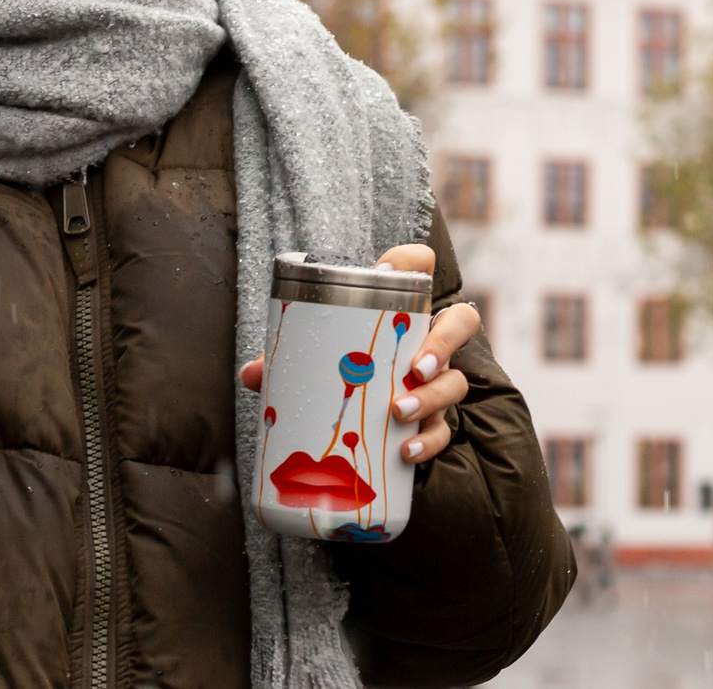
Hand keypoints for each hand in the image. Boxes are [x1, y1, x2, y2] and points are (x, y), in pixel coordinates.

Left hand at [237, 243, 478, 465]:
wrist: (353, 421)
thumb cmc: (335, 370)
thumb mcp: (310, 360)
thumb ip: (284, 363)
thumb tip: (251, 376)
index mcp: (399, 310)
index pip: (418, 266)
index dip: (408, 262)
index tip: (382, 273)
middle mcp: (427, 339)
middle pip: (461, 322)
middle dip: (443, 344)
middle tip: (414, 368)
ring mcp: (436, 379)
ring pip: (456, 380)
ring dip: (432, 396)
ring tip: (399, 412)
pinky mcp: (435, 419)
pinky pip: (445, 429)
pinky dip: (429, 442)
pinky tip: (406, 451)